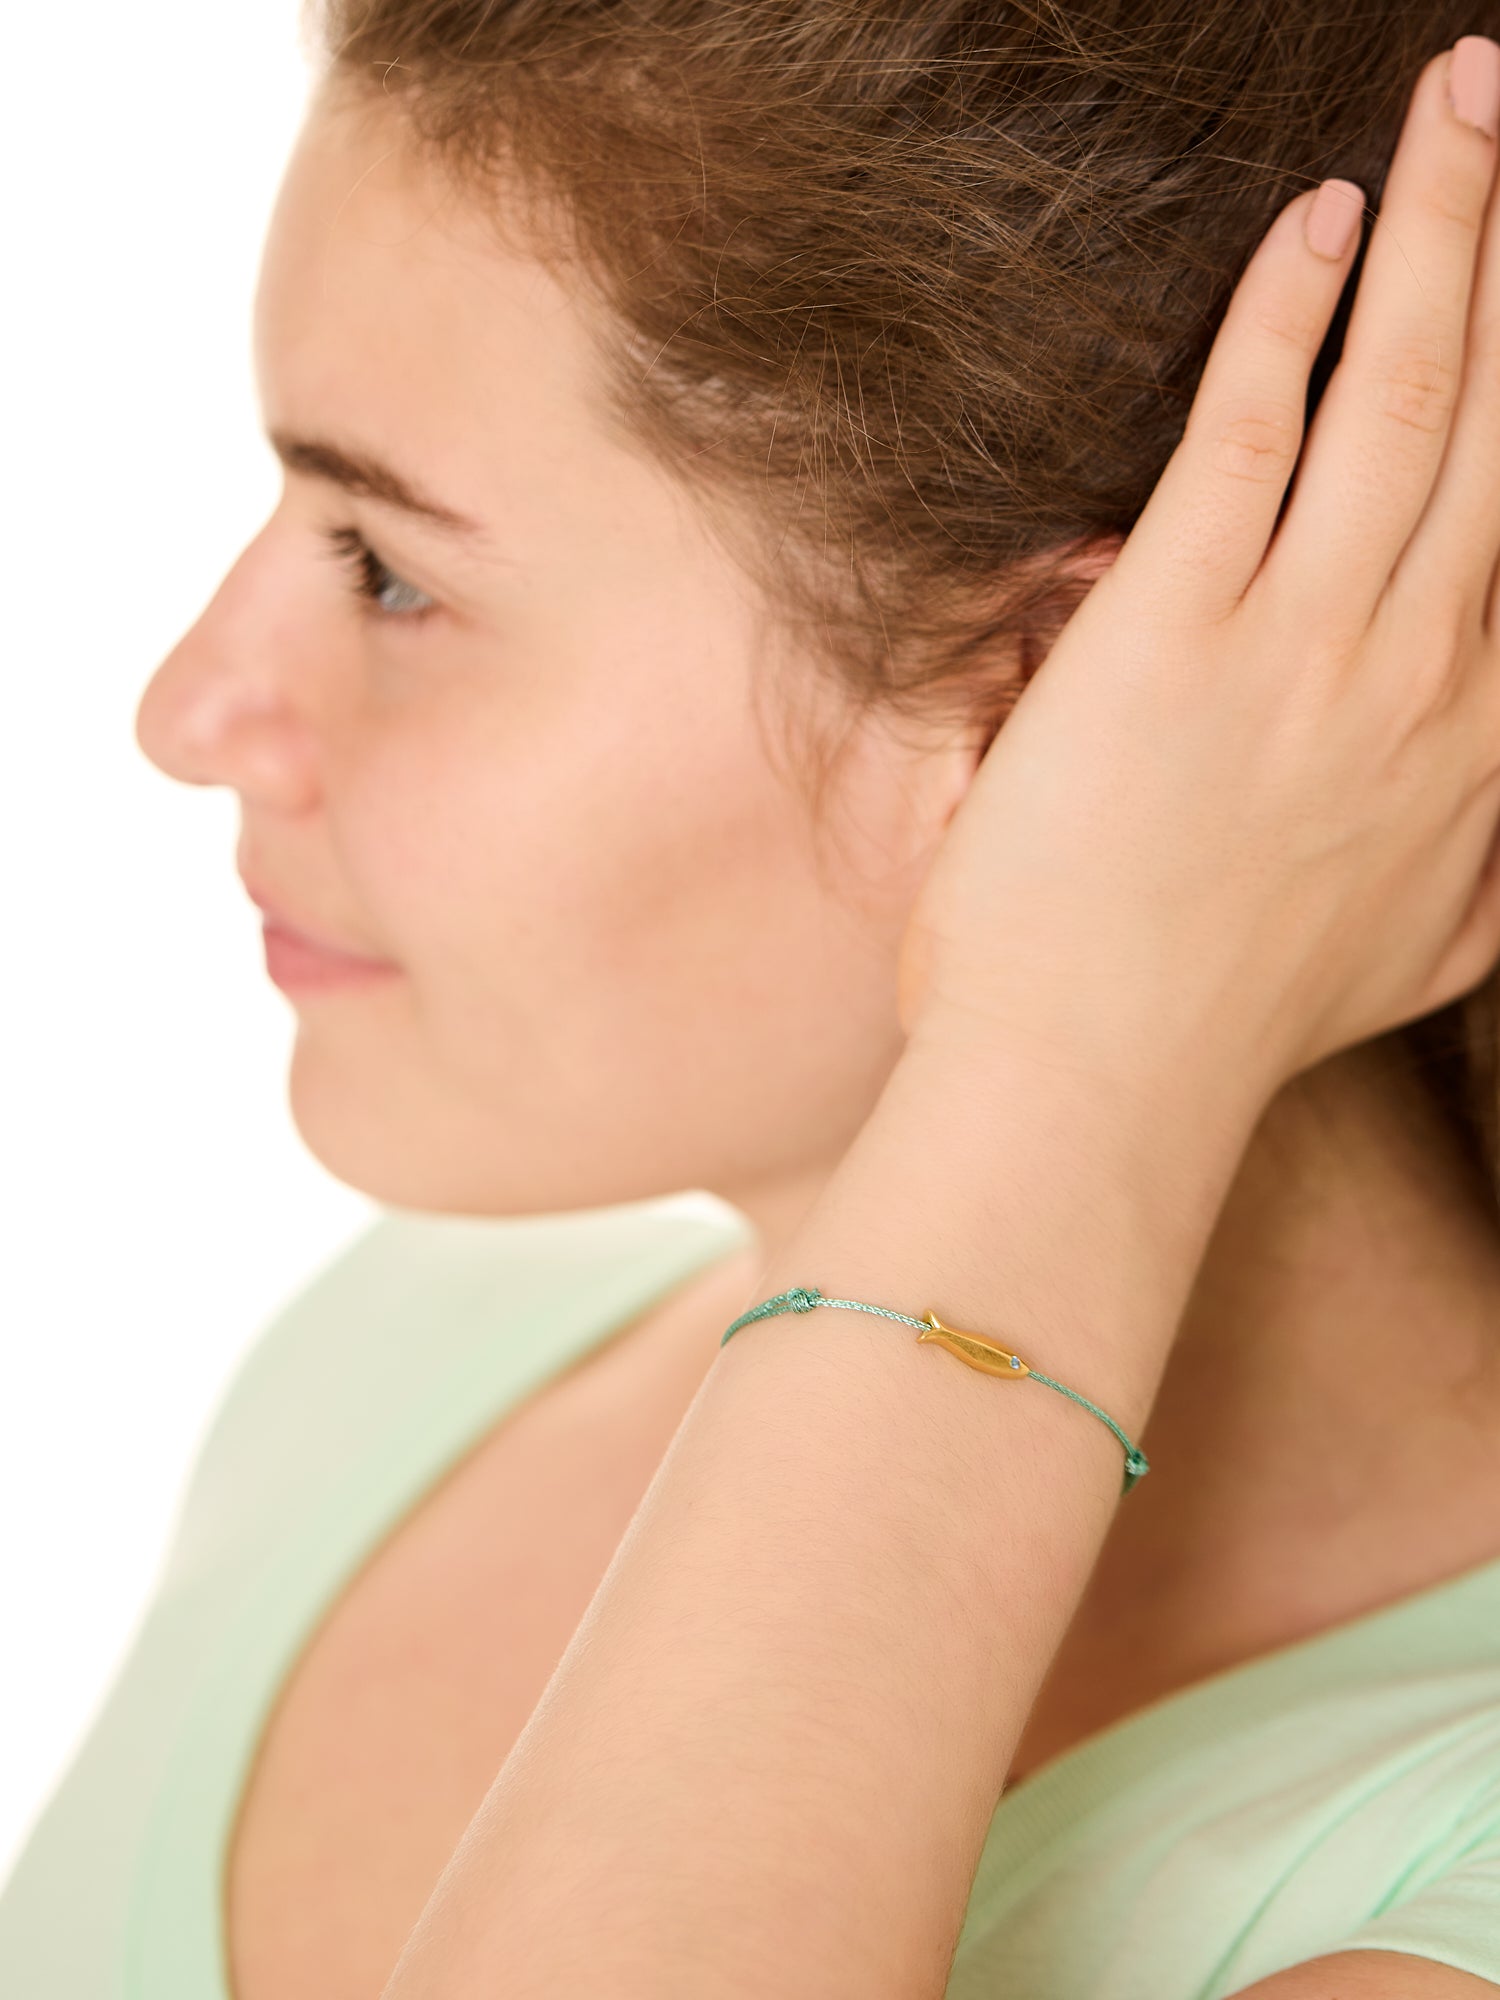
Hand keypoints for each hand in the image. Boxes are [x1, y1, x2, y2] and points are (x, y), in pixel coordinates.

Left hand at [898, 41, 1499, 1112]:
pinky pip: (1248, 430)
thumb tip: (1496, 795)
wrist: (1105, 1082)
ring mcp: (1303, 640)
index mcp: (1479, 740)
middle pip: (1497, 418)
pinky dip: (1289, 313)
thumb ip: (1484, 859)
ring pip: (1403, 393)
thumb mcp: (1420, 951)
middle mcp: (1422, 668)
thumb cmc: (1234, 1023)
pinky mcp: (1172, 628)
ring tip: (1472, 101)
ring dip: (1444, 231)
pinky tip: (1321, 218)